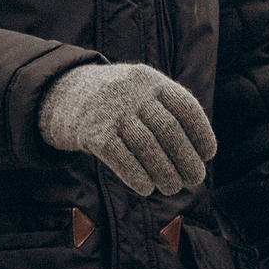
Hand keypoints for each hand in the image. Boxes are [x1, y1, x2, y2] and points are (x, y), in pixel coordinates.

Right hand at [38, 63, 216, 196]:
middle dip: (187, 160)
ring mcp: (111, 110)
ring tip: (173, 188)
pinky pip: (121, 157)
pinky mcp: (92, 131)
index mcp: (150, 79)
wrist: (60, 93)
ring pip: (147, 146)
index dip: (201, 133)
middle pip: (169, 130)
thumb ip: (165, 112)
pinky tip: (147, 188)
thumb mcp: (139, 91)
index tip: (208, 155)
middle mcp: (132, 91)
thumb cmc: (112, 102)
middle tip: (195, 180)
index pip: (186, 107)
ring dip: (165, 173)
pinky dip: (137, 176)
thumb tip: (196, 155)